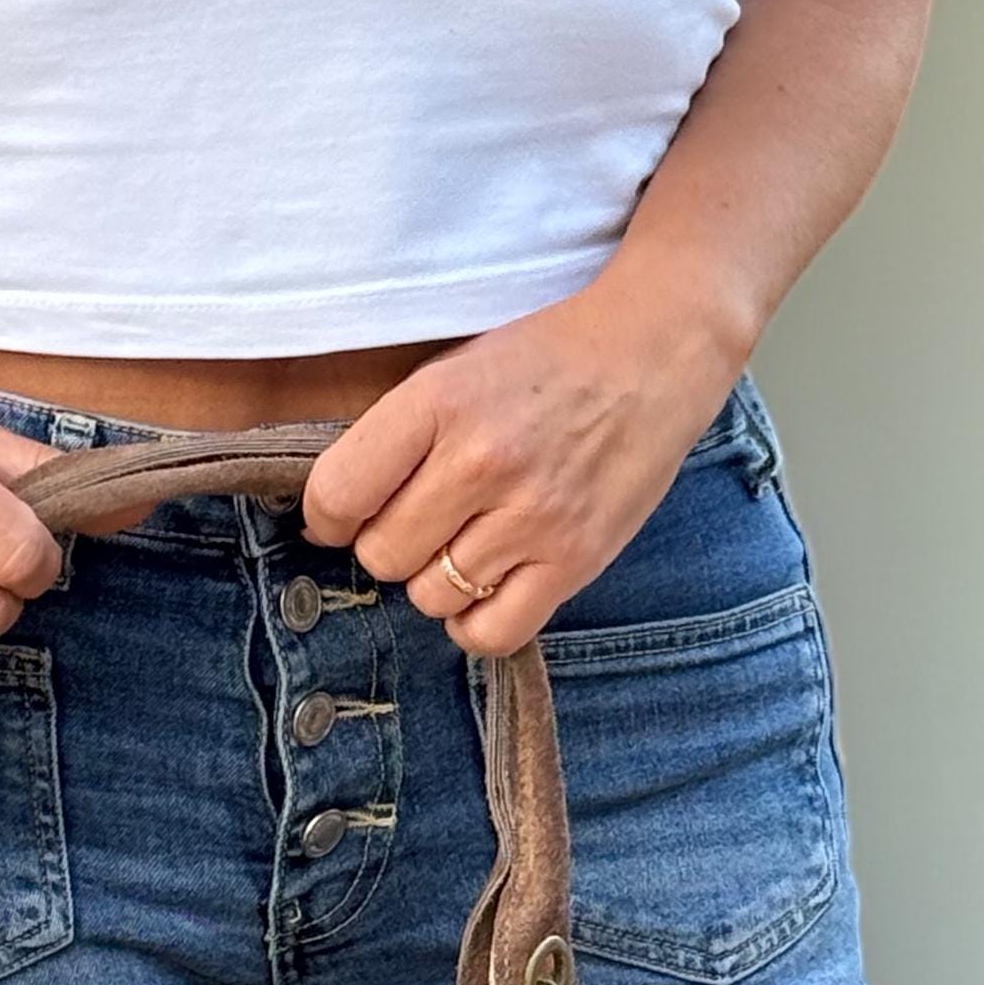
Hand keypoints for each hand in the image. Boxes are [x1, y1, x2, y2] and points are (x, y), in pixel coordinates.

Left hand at [299, 289, 748, 654]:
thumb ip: (398, 436)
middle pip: (382, 555)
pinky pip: (491, 633)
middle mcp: (481, 462)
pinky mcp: (576, 560)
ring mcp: (532, 517)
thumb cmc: (546, 360)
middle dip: (389, 544)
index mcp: (439, 402)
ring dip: (436, 579)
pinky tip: (486, 586)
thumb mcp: (456, 370)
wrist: (655, 352)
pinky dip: (476, 621)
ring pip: (431, 598)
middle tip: (423, 519)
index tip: (345, 516)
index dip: (328, 516)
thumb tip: (336, 513)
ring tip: (467, 540)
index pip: (338, 494)